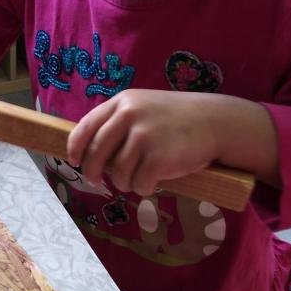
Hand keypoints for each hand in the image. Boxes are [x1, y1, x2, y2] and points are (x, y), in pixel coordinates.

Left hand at [67, 90, 278, 196]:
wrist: (215, 122)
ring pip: (118, 175)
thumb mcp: (144, 108)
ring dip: (126, 183)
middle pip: (96, 154)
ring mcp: (144, 137)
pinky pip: (139, 185)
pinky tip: (156, 180)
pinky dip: (145, 188)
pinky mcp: (159, 158)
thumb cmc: (176, 119)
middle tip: (97, 181)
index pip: (86, 127)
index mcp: (123, 102)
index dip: (75, 148)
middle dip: (93, 173)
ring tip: (140, 177)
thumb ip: (118, 122)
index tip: (74, 161)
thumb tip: (89, 151)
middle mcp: (130, 116)